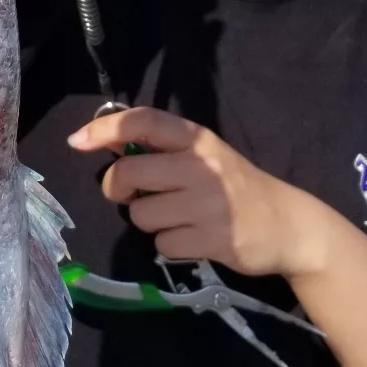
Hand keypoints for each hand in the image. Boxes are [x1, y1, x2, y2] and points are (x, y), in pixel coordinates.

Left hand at [67, 107, 331, 279]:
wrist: (289, 225)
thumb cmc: (233, 185)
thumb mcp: (201, 155)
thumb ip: (158, 147)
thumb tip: (103, 139)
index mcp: (196, 138)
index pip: (143, 121)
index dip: (105, 129)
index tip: (77, 142)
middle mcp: (201, 166)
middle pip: (127, 174)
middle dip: (118, 189)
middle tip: (132, 195)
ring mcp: (209, 203)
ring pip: (141, 215)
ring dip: (150, 221)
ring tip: (177, 218)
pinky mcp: (214, 239)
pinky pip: (162, 245)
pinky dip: (170, 245)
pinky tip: (193, 237)